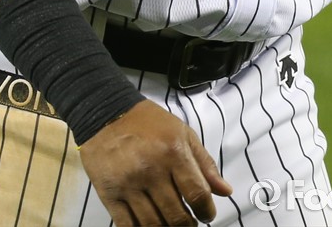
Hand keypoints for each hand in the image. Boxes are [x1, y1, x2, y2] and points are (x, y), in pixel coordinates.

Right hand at [78, 98, 232, 225]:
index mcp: (172, 152)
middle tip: (189, 222)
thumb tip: (224, 190)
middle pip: (177, 216)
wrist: (107, 114)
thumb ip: (204, 163)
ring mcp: (129, 184)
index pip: (197, 194)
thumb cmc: (146, 122)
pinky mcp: (110, 194)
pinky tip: (149, 225)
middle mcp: (151, 170)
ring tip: (171, 224)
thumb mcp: (182, 133)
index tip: (206, 214)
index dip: (207, 211)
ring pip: (154, 226)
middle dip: (188, 225)